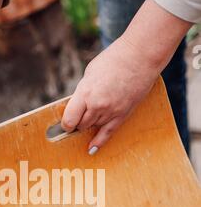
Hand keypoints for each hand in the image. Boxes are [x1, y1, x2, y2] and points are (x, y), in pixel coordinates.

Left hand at [61, 36, 157, 152]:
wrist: (140, 57)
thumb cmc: (113, 60)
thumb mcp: (90, 74)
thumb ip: (83, 92)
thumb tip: (77, 105)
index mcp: (85, 93)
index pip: (69, 119)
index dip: (66, 123)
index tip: (66, 123)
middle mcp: (97, 105)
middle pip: (81, 125)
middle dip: (78, 122)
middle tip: (79, 116)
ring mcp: (111, 111)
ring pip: (93, 127)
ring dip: (90, 124)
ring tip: (92, 114)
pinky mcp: (123, 114)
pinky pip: (108, 133)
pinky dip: (98, 142)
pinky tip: (91, 149)